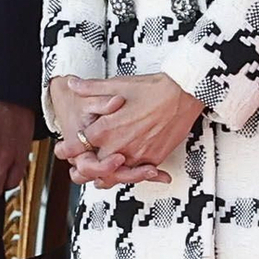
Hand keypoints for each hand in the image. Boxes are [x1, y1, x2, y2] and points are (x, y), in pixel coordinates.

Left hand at [53, 73, 202, 187]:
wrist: (184, 93)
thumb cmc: (153, 88)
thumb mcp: (118, 84)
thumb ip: (91, 88)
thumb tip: (73, 84)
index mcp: (107, 129)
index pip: (81, 144)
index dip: (76, 144)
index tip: (75, 143)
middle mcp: (120, 146)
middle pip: (95, 164)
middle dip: (90, 161)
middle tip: (86, 159)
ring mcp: (138, 155)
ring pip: (115, 173)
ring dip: (110, 170)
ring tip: (106, 164)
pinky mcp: (154, 159)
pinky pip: (137, 174)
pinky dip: (132, 172)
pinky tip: (127, 167)